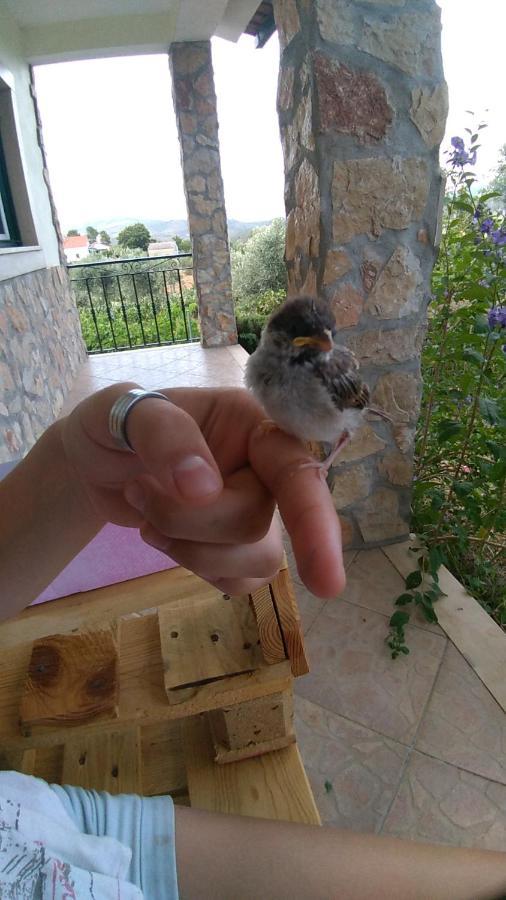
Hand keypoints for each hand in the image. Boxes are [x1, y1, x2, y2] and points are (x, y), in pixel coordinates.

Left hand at [62, 383, 344, 597]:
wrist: (98, 463)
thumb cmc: (118, 424)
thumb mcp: (125, 411)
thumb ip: (165, 435)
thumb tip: (204, 489)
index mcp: (255, 423)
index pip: (297, 471)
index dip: (315, 522)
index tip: (326, 584)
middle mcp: (268, 468)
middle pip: (256, 522)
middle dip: (185, 520)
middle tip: (138, 491)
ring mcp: (259, 511)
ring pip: (254, 560)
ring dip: (186, 546)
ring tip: (146, 513)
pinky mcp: (241, 549)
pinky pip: (238, 583)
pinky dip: (192, 566)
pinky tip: (165, 535)